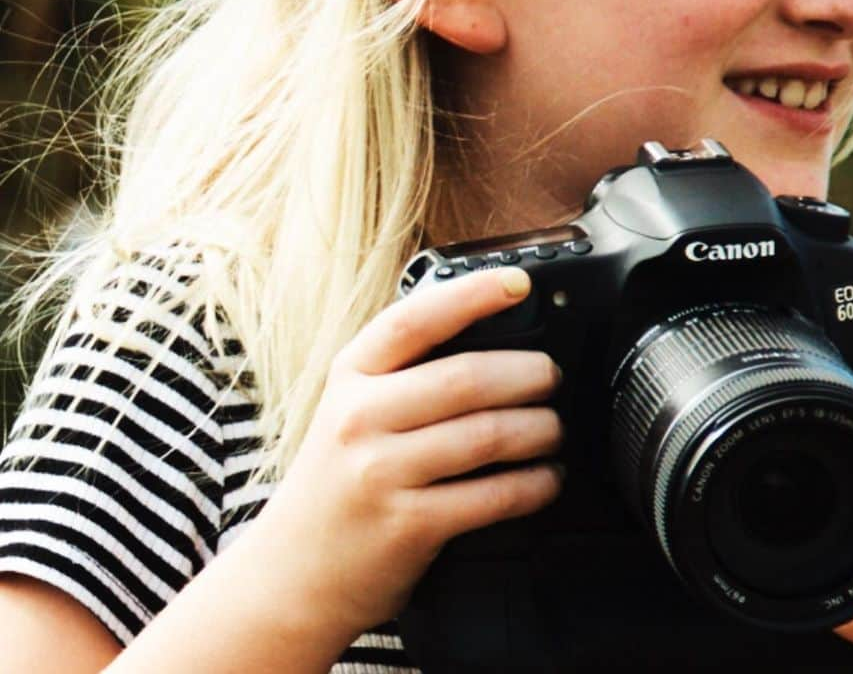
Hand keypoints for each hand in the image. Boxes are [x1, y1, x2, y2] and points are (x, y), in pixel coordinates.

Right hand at [245, 267, 563, 651]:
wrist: (291, 575)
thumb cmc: (337, 480)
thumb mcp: (350, 410)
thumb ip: (404, 373)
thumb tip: (491, 335)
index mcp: (350, 376)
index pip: (414, 320)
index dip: (471, 295)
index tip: (518, 284)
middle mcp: (360, 418)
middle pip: (465, 379)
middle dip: (528, 373)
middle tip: (551, 375)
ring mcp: (381, 474)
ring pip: (486, 436)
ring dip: (540, 428)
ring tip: (554, 428)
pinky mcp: (407, 527)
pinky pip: (491, 497)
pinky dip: (533, 485)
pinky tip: (546, 479)